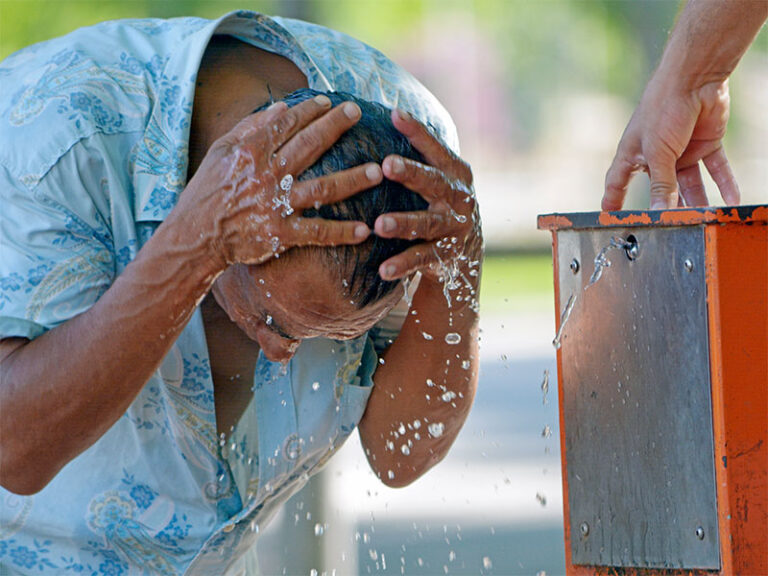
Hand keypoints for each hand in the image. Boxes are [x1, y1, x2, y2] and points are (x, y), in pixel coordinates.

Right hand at [178, 95, 379, 269]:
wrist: (196, 236)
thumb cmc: (208, 190)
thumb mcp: (220, 151)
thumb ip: (250, 127)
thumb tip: (282, 107)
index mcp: (250, 152)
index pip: (287, 124)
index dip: (311, 111)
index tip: (330, 102)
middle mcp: (267, 175)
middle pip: (309, 146)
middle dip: (336, 126)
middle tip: (358, 113)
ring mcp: (276, 206)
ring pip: (322, 188)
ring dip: (352, 180)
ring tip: (376, 171)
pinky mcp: (281, 235)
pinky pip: (317, 233)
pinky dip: (342, 232)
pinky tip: (364, 230)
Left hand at [373, 109, 481, 306]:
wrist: (465, 252)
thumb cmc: (438, 202)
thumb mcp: (436, 176)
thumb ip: (418, 154)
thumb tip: (382, 113)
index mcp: (455, 171)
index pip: (435, 148)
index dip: (417, 131)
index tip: (394, 113)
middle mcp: (458, 196)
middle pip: (434, 182)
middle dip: (411, 173)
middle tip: (387, 164)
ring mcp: (453, 227)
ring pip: (427, 224)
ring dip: (403, 223)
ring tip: (379, 225)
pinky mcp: (446, 255)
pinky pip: (422, 259)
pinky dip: (403, 265)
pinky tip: (383, 270)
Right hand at [603, 73, 739, 210]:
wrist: (695, 79)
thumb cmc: (662, 110)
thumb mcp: (658, 153)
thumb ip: (662, 185)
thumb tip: (661, 212)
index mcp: (634, 154)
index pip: (618, 183)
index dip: (613, 200)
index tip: (610, 218)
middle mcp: (657, 156)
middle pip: (661, 189)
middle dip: (667, 207)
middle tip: (670, 227)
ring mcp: (682, 151)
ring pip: (691, 183)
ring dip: (698, 201)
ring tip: (703, 219)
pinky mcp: (706, 144)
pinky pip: (717, 168)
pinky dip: (725, 183)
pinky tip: (732, 200)